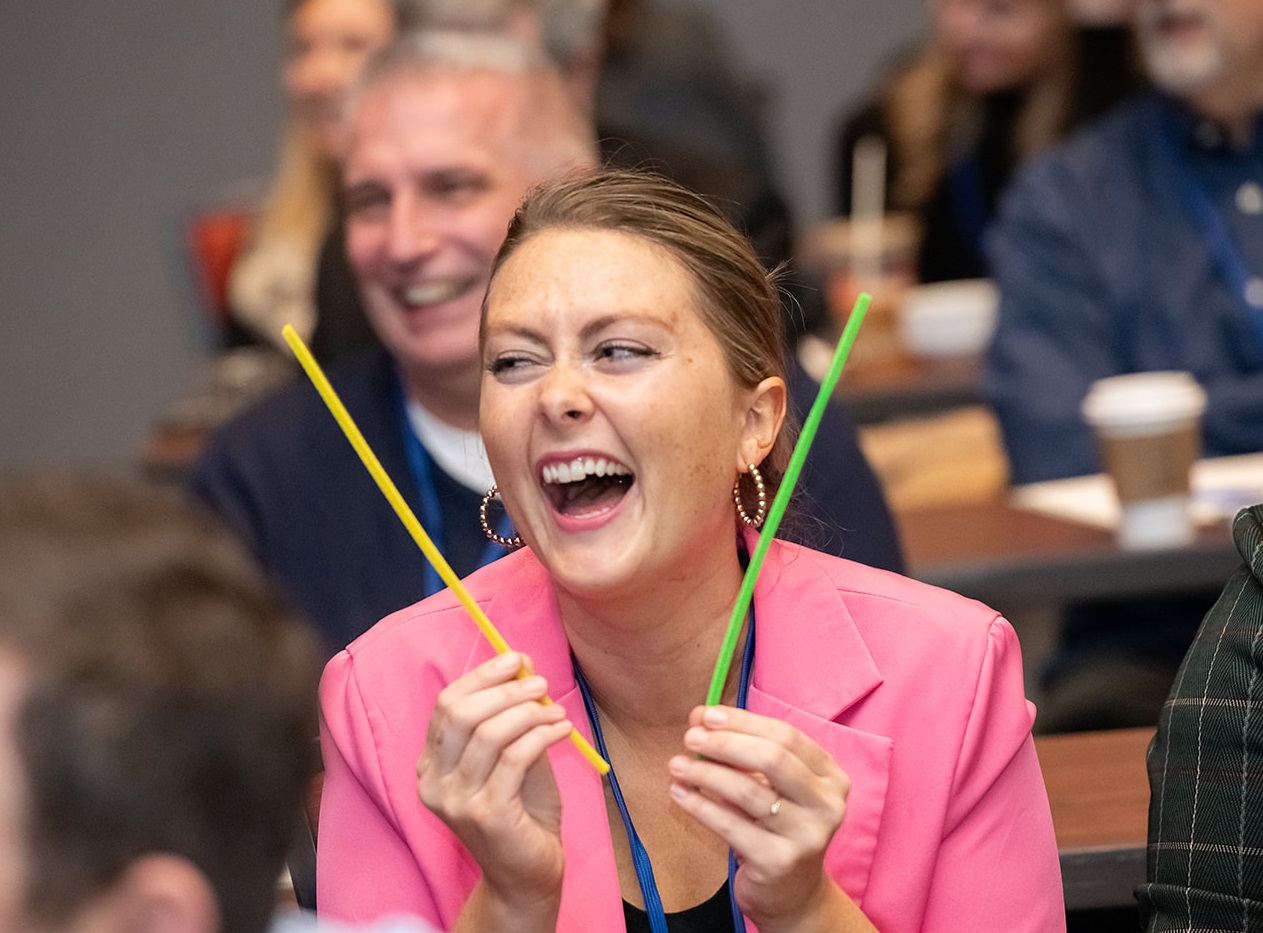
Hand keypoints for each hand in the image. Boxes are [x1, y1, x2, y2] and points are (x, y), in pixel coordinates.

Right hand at [417, 651, 572, 912]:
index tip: (517, 660)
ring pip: (489, 733)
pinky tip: (563, 731)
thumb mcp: (512, 756)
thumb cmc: (522, 811)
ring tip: (556, 710)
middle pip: (462, 713)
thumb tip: (522, 665)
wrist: (528, 873)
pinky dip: (542, 735)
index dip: (483, 676)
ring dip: (529, 712)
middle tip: (540, 683)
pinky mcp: (486, 814)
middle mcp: (433, 782)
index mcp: (431, 764)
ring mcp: (456, 801)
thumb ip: (511, 717)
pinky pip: (515, 757)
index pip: (447, 704)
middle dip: (505, 690)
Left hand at [667, 706, 853, 931]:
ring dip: (706, 772)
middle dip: (726, 742)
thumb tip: (699, 715)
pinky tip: (679, 793)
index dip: (743, 722)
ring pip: (748, 791)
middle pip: (773, 758)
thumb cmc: (776, 827)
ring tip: (677, 765)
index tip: (706, 715)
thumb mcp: (771, 787)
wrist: (792, 894)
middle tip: (690, 737)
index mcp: (831, 777)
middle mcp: (827, 805)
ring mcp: (807, 836)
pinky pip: (731, 825)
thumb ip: (743, 751)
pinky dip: (700, 805)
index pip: (786, 736)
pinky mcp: (779, 862)